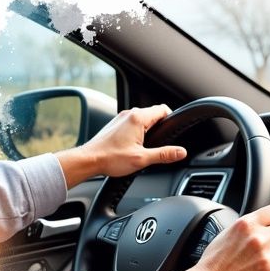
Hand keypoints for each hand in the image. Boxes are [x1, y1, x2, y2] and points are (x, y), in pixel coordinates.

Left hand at [55, 105, 186, 187]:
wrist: (88, 160)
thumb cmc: (111, 158)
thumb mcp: (142, 159)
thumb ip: (164, 154)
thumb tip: (181, 152)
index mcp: (138, 118)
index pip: (163, 110)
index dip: (171, 120)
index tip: (173, 133)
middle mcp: (129, 114)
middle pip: (153, 114)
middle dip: (160, 128)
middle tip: (160, 144)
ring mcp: (121, 118)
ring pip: (143, 119)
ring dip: (148, 130)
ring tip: (145, 147)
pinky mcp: (115, 125)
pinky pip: (132, 123)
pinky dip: (137, 132)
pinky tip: (133, 147)